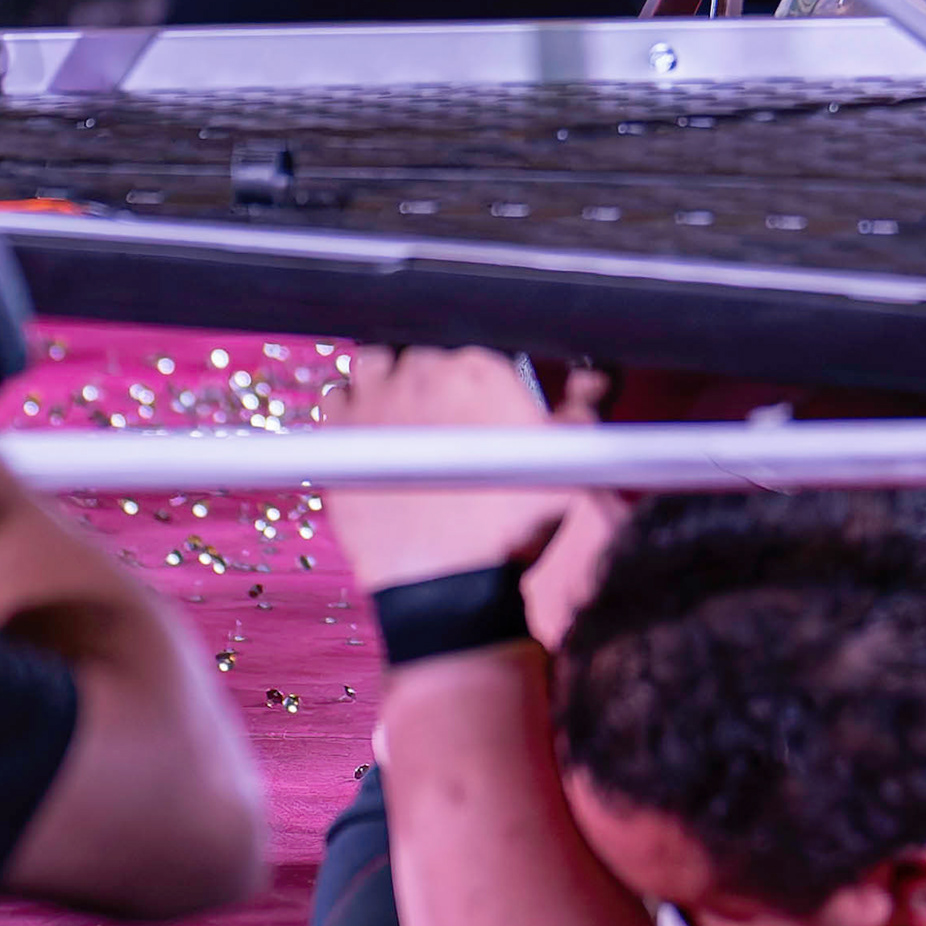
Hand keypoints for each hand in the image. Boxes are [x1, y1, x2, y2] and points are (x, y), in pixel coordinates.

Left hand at [324, 344, 589, 600]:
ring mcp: (377, 401)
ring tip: (397, 399)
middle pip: (421, 345)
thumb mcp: (565, 463)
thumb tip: (592, 382)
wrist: (452, 583)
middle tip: (440, 402)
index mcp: (480, 369)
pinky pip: (332, 395)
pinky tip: (362, 422)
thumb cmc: (508, 528)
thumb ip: (580, 411)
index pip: (473, 342)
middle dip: (430, 368)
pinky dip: (345, 402)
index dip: (475, 370)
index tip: (477, 392)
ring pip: (372, 356)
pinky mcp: (341, 435)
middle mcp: (425, 373)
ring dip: (384, 371)